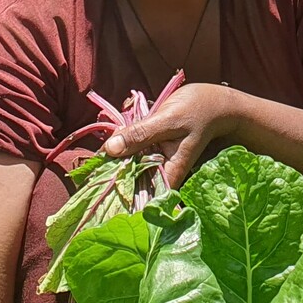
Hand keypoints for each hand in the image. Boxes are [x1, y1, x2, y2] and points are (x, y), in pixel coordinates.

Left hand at [102, 82, 241, 187]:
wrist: (217, 104)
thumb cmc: (198, 110)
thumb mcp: (168, 120)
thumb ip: (141, 134)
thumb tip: (110, 149)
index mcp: (170, 173)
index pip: (141, 196)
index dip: (118, 198)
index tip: (95, 194)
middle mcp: (162, 172)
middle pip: (132, 184)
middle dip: (110, 181)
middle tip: (86, 178)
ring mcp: (157, 161)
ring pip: (130, 169)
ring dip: (113, 165)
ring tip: (89, 168)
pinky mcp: (153, 150)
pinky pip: (133, 155)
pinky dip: (121, 151)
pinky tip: (107, 150)